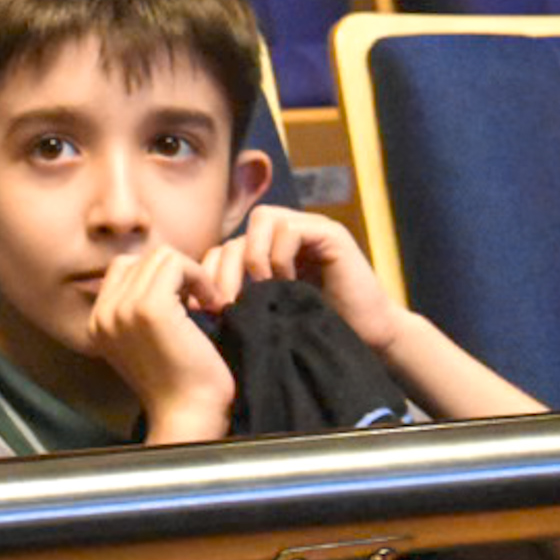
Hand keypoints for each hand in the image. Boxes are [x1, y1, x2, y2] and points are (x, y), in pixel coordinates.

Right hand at [88, 245, 233, 441]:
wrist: (188, 414)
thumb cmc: (180, 381)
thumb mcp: (146, 340)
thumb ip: (139, 308)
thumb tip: (163, 270)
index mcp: (98, 322)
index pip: (124, 268)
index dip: (160, 278)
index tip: (185, 304)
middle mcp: (104, 314)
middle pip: (142, 258)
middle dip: (177, 274)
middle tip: (200, 303)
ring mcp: (123, 310)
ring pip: (161, 256)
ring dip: (191, 274)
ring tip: (205, 304)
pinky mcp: (149, 309)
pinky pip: (177, 264)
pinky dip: (200, 277)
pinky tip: (212, 305)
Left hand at [206, 207, 409, 353]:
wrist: (368, 339)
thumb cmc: (315, 332)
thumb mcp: (265, 315)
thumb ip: (237, 303)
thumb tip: (191, 304)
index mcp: (265, 254)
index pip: (222, 248)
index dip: (208, 273)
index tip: (203, 308)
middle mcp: (285, 235)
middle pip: (238, 232)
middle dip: (224, 269)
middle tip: (225, 302)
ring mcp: (309, 229)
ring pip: (263, 220)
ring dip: (255, 258)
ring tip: (262, 290)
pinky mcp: (331, 234)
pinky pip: (291, 229)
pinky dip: (281, 257)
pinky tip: (287, 284)